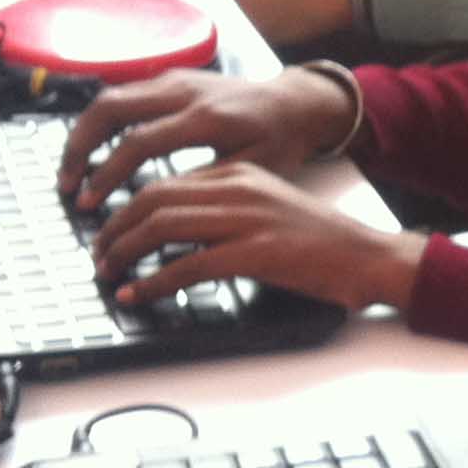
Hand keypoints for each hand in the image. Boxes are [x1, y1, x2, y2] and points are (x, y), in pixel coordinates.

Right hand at [56, 66, 358, 207]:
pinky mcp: (172, 76)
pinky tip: (94, 148)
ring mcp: (176, 78)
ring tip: (73, 169)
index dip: (109, 174)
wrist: (295, 103)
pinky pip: (125, 93)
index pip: (140, 143)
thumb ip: (205, 185)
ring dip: (85, 132)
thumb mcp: (252, 171)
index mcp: (207, 118)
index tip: (91, 204)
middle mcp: (185, 90)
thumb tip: (156, 207)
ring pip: (111, 96)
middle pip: (110, 108)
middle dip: (80, 147)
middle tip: (67, 184)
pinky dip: (102, 121)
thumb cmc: (279, 141)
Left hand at [87, 159, 424, 309]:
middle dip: (115, 228)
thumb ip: (224, 212)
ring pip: (163, 226)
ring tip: (110, 274)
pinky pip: (189, 265)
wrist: (369, 257)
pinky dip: (155, 281)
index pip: (164, 182)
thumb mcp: (268, 210)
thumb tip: (175, 237)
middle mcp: (239, 188)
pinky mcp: (256, 252)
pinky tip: (140, 294)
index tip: (108, 232)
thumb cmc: (322, 243)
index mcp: (239, 173)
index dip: (125, 208)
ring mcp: (247, 219)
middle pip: (153, 199)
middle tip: (98, 255)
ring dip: (126, 252)